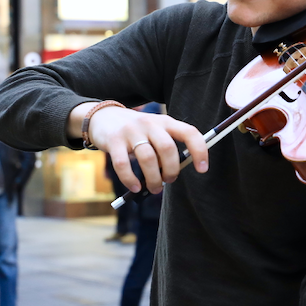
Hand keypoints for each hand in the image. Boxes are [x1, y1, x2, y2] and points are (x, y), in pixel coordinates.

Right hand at [80, 104, 207, 194]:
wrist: (103, 117)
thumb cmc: (136, 132)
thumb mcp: (155, 131)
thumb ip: (166, 147)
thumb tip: (174, 173)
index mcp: (165, 122)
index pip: (189, 132)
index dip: (199, 151)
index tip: (202, 169)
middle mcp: (149, 123)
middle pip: (168, 148)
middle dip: (171, 170)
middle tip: (168, 180)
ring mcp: (131, 131)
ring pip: (148, 158)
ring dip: (153, 179)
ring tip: (154, 188)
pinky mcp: (114, 141)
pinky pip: (123, 164)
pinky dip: (130, 180)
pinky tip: (135, 187)